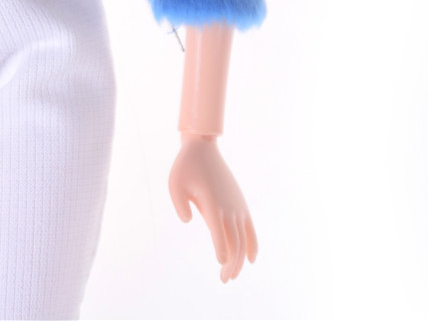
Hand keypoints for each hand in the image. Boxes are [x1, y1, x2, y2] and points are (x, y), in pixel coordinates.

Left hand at [168, 134, 257, 281]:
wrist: (203, 148)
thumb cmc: (185, 167)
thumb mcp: (174, 183)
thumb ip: (180, 204)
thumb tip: (188, 220)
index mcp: (212, 203)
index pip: (219, 232)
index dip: (222, 250)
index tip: (221, 265)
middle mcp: (228, 207)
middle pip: (234, 242)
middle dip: (231, 264)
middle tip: (224, 279)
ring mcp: (237, 206)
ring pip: (243, 239)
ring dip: (240, 259)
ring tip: (231, 275)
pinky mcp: (240, 204)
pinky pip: (250, 229)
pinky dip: (252, 245)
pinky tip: (251, 260)